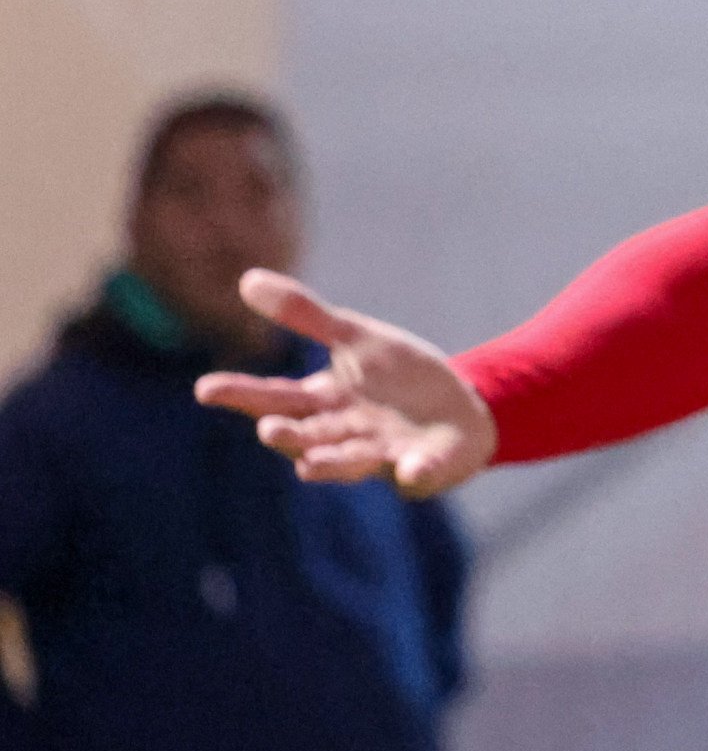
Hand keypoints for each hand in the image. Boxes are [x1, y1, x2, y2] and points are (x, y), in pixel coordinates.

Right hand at [190, 272, 496, 496]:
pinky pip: (416, 470)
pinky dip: (413, 470)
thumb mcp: (356, 338)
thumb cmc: (397, 378)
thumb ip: (305, 315)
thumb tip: (247, 279)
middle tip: (268, 428)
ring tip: (309, 466)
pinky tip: (409, 467)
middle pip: (306, 435)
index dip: (241, 394)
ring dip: (332, 463)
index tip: (205, 387)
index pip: (275, 398)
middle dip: (287, 435)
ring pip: (350, 462)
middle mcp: (343, 434)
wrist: (460, 411)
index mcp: (323, 402)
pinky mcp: (422, 465)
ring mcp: (381, 453)